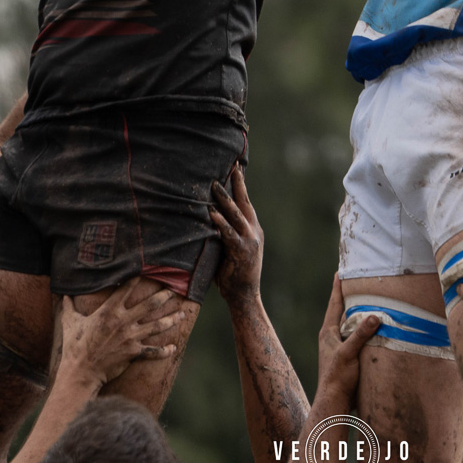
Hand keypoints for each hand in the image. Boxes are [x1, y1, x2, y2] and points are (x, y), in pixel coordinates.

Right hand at [57, 280, 185, 386]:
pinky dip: (164, 351)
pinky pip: (153, 351)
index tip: (148, 270)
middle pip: (149, 305)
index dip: (137, 278)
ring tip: (182, 314)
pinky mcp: (133, 353)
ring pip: (156, 326)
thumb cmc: (74, 347)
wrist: (81, 371)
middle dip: (163, 296)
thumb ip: (68, 307)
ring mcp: (130, 338)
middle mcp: (123, 322)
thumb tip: (63, 295)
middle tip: (173, 290)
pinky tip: (174, 347)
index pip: (126, 289)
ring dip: (171, 320)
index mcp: (108, 311)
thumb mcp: (69, 323)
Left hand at [210, 164, 264, 301]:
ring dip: (224, 198)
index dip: (241, 185)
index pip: (246, 202)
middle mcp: (254, 231)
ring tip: (214, 184)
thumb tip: (208, 220)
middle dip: (237, 182)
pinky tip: (211, 213)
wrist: (245, 296)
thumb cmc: (234, 274)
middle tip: (231, 165)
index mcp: (253, 229)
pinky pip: (229, 233)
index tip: (236, 168)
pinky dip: (220, 222)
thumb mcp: (232, 249)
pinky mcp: (241, 251)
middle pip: (244, 201)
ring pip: (236, 214)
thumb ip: (224, 234)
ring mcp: (250, 240)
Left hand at [315, 275, 377, 406]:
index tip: (340, 271)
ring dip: (359, 314)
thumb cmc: (337, 378)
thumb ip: (360, 335)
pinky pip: (356, 337)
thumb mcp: (349, 353)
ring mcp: (339, 347)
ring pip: (350, 325)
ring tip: (369, 301)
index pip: (335, 304)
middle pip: (343, 312)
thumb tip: (374, 316)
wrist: (334, 403)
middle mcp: (332, 337)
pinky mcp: (347, 357)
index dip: (338, 288)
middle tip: (359, 282)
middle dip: (350, 297)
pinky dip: (364, 330)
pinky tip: (374, 330)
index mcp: (328, 332)